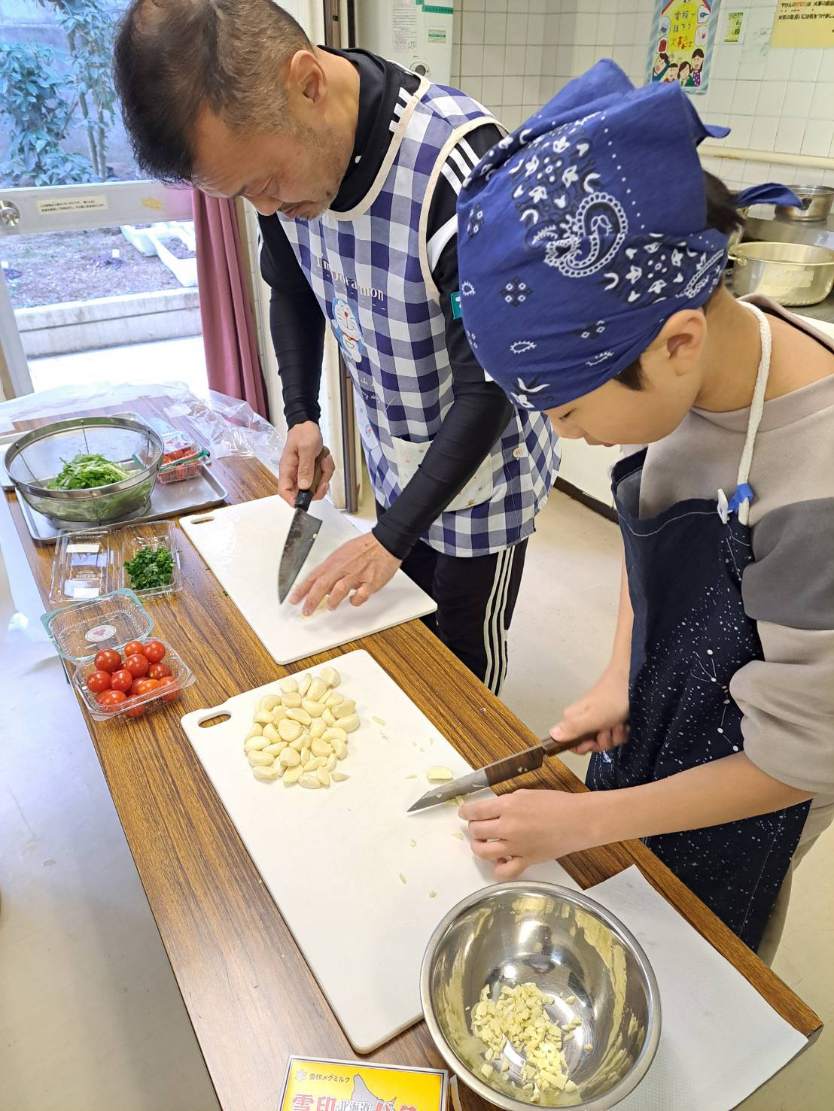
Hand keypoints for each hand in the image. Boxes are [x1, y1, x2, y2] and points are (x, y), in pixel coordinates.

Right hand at [278, 421, 334, 506]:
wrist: (308, 424)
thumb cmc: (303, 433)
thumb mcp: (306, 449)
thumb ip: (305, 468)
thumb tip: (304, 486)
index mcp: (287, 469)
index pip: (284, 491)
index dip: (293, 500)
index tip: (305, 502)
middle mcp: (295, 474)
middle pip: (304, 493)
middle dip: (318, 487)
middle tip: (324, 479)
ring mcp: (304, 472)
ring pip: (317, 485)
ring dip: (324, 474)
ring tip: (323, 459)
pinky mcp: (312, 470)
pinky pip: (322, 477)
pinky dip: (327, 468)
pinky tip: (324, 458)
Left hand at [289, 533, 400, 614]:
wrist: (385, 542)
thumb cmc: (364, 548)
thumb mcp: (342, 554)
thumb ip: (332, 570)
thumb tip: (323, 587)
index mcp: (334, 561)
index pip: (313, 576)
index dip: (301, 589)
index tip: (294, 600)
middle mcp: (343, 568)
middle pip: (323, 584)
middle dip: (312, 599)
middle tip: (306, 611)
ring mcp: (357, 575)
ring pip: (340, 589)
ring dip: (333, 600)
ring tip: (330, 607)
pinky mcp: (371, 581)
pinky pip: (361, 595)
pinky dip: (356, 600)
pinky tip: (354, 600)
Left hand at [460, 789, 597, 879]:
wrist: (578, 820)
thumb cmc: (556, 803)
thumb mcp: (526, 794)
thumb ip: (505, 803)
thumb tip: (491, 810)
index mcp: (507, 806)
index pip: (474, 811)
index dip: (465, 812)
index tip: (464, 813)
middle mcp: (507, 827)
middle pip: (476, 831)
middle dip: (473, 828)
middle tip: (477, 826)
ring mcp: (516, 846)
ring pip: (483, 852)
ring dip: (479, 847)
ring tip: (484, 843)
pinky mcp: (526, 860)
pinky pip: (504, 872)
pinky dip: (497, 868)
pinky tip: (500, 860)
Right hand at [551, 668, 630, 754]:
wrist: (633, 678)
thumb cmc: (613, 697)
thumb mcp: (593, 716)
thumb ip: (573, 728)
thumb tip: (551, 735)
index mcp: (573, 718)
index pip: (569, 743)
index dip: (582, 747)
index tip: (592, 742)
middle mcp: (583, 719)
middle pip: (590, 744)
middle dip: (604, 741)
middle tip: (609, 728)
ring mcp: (599, 719)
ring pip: (606, 740)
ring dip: (616, 735)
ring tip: (620, 722)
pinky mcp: (612, 718)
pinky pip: (616, 734)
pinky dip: (623, 731)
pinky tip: (626, 722)